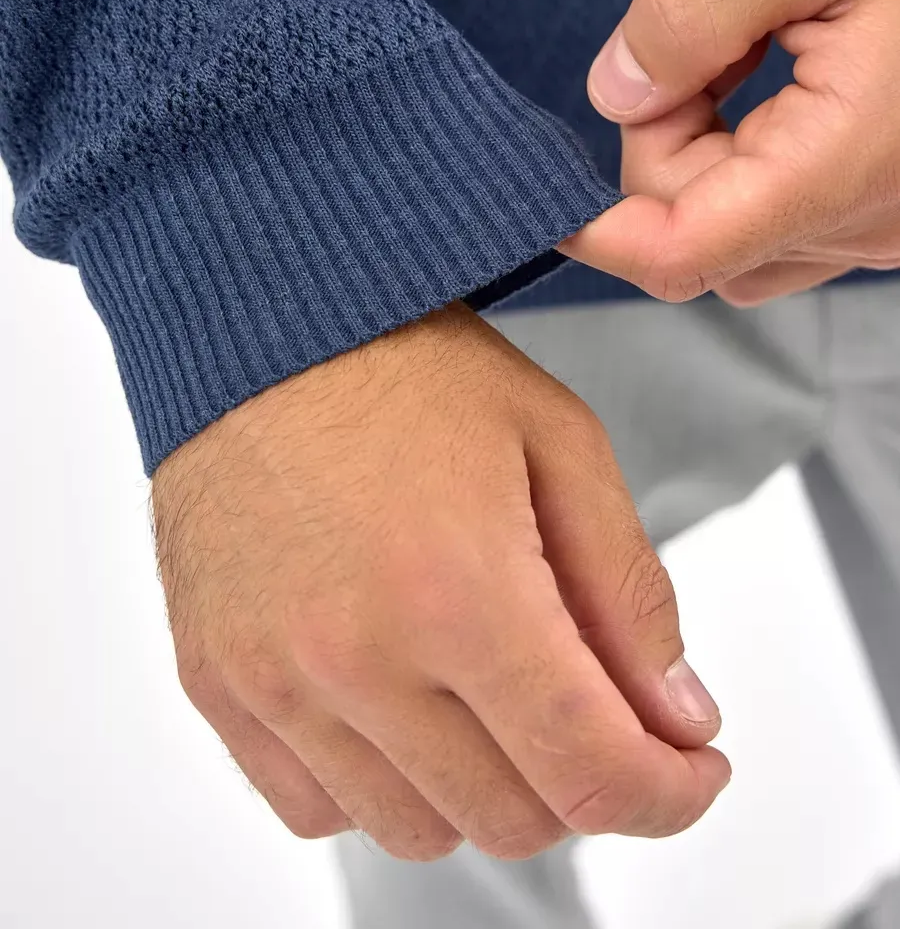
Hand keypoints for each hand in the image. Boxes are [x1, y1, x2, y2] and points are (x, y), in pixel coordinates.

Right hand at [153, 303, 727, 860]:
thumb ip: (627, 592)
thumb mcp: (557, 442)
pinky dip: (378, 785)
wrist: (263, 324)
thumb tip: (676, 717)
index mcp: (456, 589)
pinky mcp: (215, 679)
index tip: (687, 774)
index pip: (588, 772)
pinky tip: (400, 707)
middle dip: (582, 781)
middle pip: (511, 819)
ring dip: (482, 790)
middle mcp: (354, 654)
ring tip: (489, 697)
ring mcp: (273, 678)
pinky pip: (313, 807)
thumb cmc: (405, 364)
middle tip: (595, 713)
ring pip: (415, 831)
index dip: (664, 795)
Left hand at [564, 0, 899, 304]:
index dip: (598, 233)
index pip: (680, 252)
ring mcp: (879, 231)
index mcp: (841, 167)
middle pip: (690, 234)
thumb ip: (694, 10)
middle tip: (709, 43)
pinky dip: (744, 162)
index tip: (552, 193)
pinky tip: (778, 86)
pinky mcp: (883, 215)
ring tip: (756, 55)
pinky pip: (775, 221)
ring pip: (729, 235)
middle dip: (663, 142)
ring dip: (703, 156)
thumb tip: (614, 91)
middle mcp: (865, 227)